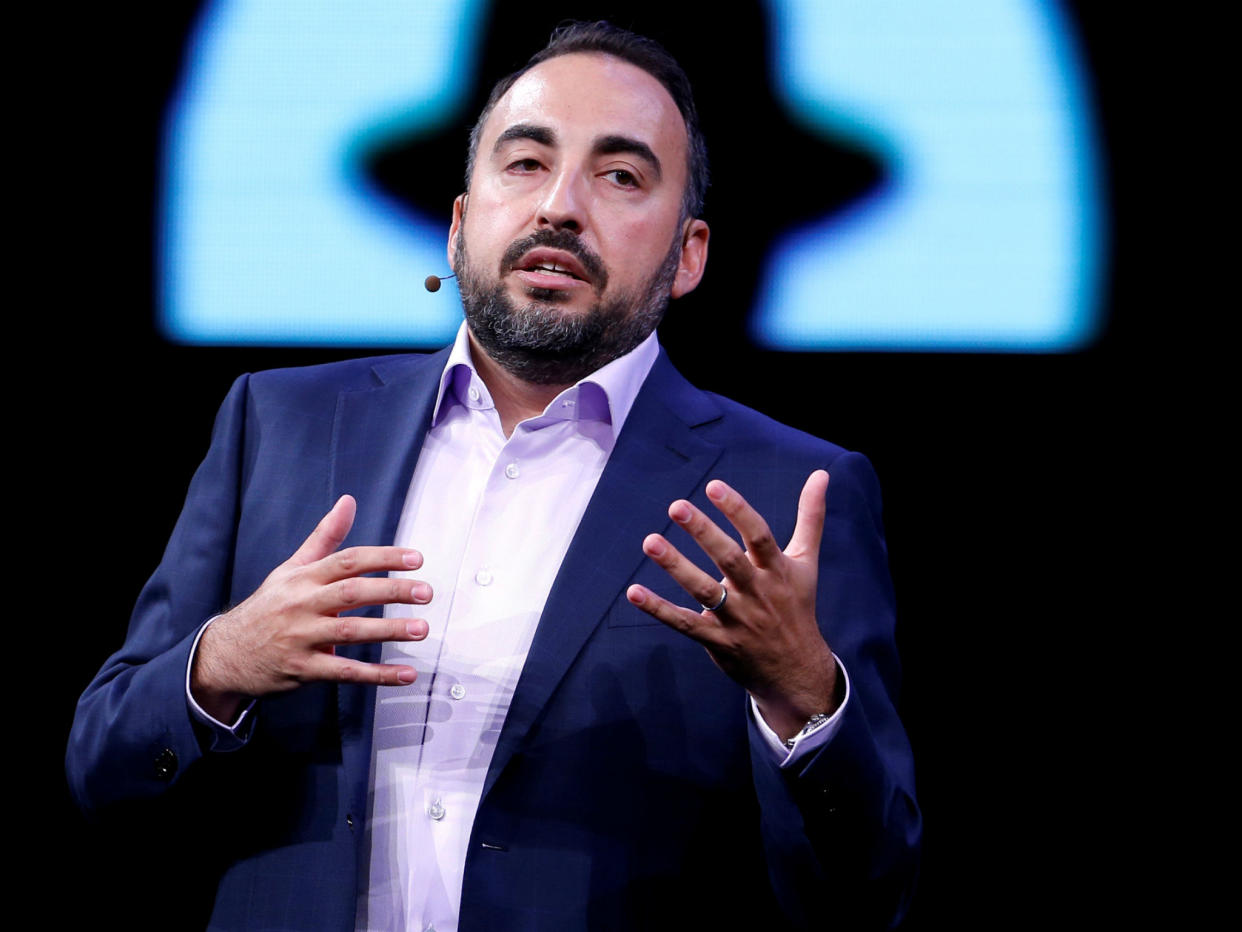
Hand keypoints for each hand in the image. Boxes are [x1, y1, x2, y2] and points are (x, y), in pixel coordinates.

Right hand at [191, 495, 431, 722]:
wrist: (225, 654)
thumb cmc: (269, 607)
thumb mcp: (291, 569)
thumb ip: (325, 538)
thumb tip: (349, 501)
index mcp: (303, 578)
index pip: (348, 562)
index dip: (383, 558)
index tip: (416, 559)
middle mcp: (302, 605)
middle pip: (352, 593)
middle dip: (391, 591)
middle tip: (425, 592)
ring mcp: (301, 639)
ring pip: (350, 632)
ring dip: (388, 631)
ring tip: (421, 628)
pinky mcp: (303, 670)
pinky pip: (345, 673)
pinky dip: (377, 675)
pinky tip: (406, 674)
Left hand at [626, 471, 836, 740]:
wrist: (797, 670)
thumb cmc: (797, 606)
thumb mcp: (806, 560)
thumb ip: (810, 516)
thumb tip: (821, 474)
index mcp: (777, 570)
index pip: (758, 535)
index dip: (737, 510)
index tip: (713, 486)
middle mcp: (757, 593)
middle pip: (729, 560)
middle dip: (703, 532)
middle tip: (677, 506)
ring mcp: (736, 618)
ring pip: (704, 591)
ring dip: (676, 566)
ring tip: (651, 541)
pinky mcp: (718, 640)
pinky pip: (685, 623)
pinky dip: (659, 609)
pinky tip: (634, 592)